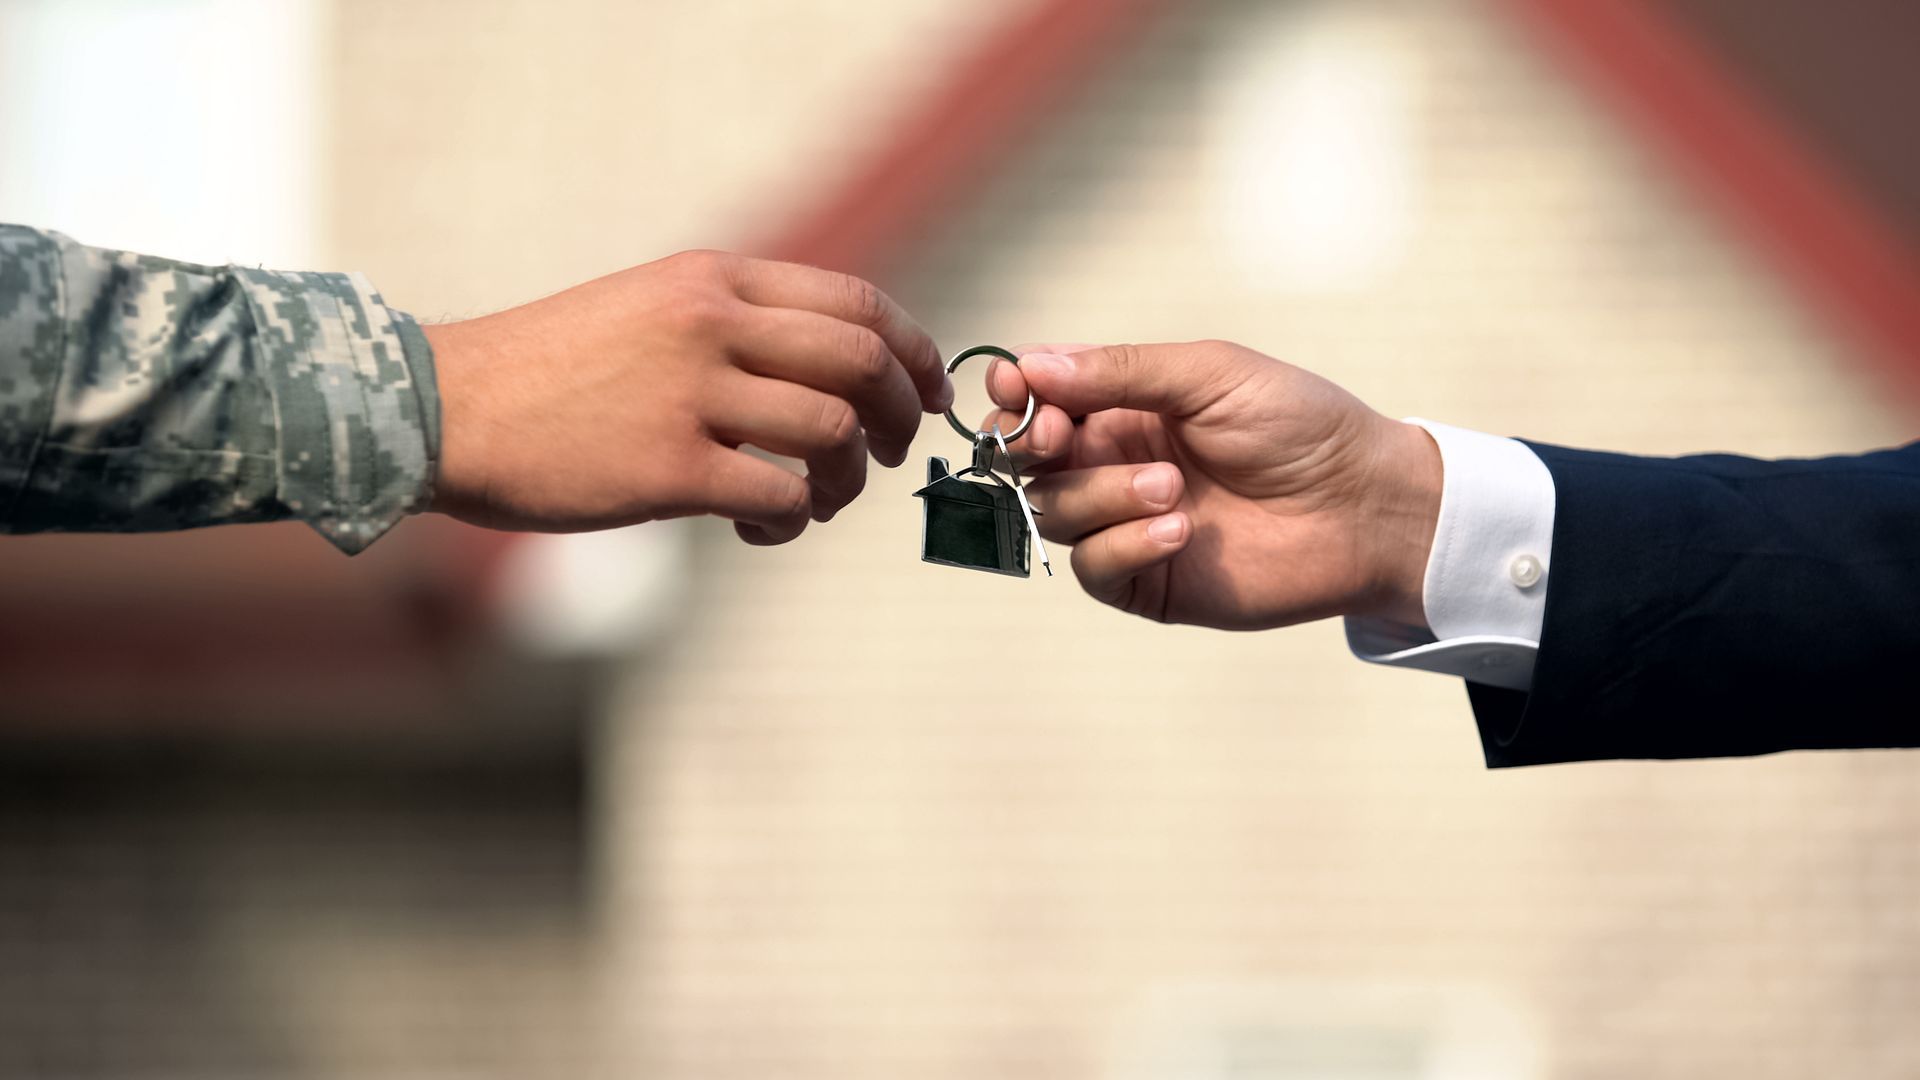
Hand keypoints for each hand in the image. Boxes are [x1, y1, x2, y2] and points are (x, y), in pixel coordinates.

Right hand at [424, 250, 950, 543]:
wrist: (444, 409)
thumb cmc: (550, 372)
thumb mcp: (648, 308)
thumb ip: (735, 323)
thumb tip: (833, 371)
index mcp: (713, 279)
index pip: (857, 302)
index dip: (914, 351)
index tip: (926, 392)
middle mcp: (710, 324)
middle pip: (862, 363)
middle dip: (901, 416)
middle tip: (890, 455)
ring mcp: (689, 394)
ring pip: (833, 433)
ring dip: (848, 480)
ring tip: (817, 500)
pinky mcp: (666, 468)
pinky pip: (780, 496)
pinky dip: (793, 519)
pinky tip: (763, 525)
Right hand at [982, 341, 1440, 628]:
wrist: (1363, 506)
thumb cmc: (1300, 425)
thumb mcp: (1210, 374)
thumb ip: (1120, 370)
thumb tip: (1030, 364)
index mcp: (1124, 406)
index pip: (1038, 399)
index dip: (1015, 396)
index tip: (1015, 393)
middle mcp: (1114, 463)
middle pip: (1028, 460)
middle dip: (1031, 446)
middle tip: (1061, 436)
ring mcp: (1126, 524)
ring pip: (1055, 512)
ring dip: (1101, 495)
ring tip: (1172, 489)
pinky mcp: (1146, 581)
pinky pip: (1094, 568)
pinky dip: (1124, 545)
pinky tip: (1178, 532)